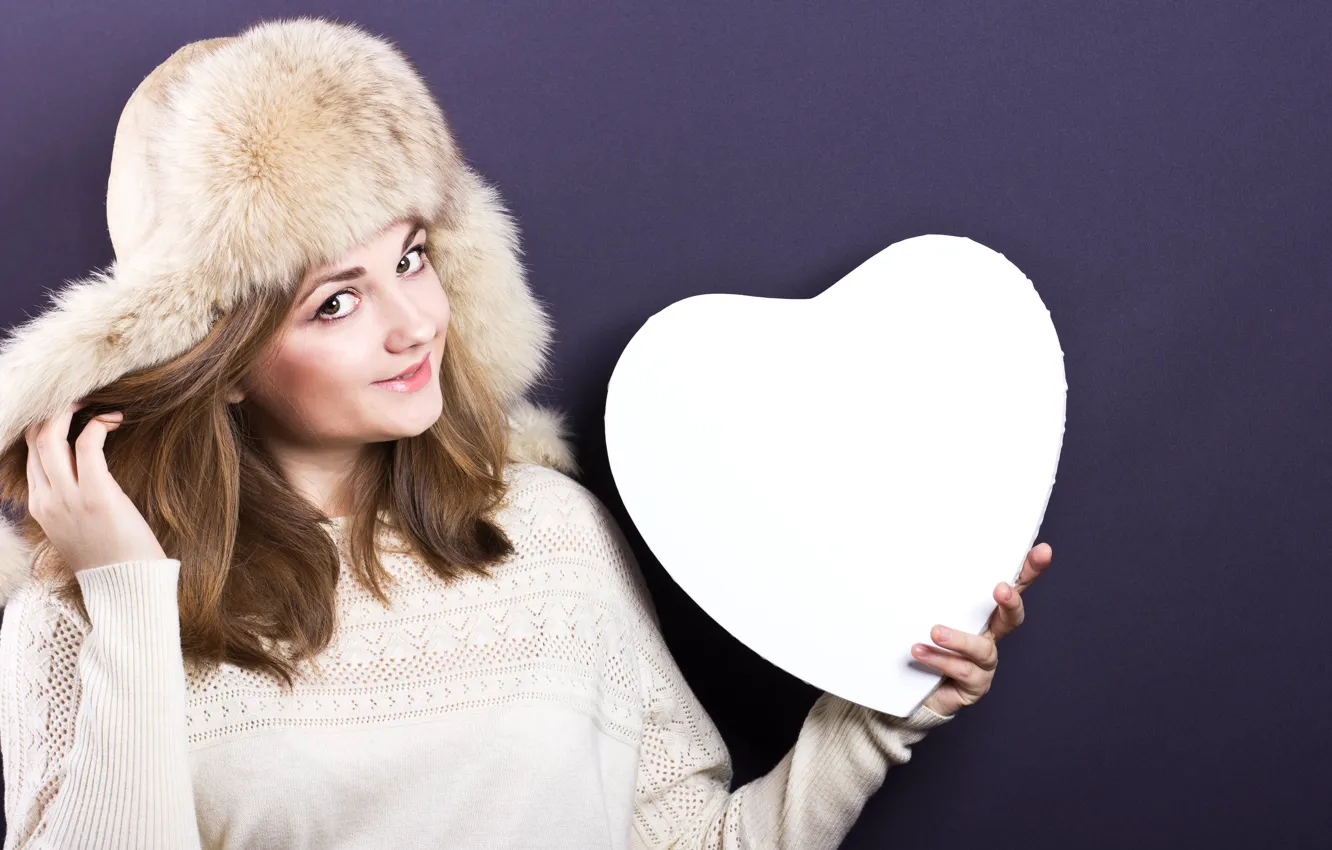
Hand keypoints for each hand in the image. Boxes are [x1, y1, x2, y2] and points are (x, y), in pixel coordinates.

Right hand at [24, 401, 166, 573]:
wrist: (127, 586)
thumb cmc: (112, 555)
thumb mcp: (77, 526)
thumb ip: (71, 499)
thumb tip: (82, 470)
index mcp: (39, 506)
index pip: (29, 454)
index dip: (47, 426)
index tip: (71, 412)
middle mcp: (47, 500)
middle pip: (34, 440)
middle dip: (54, 411)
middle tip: (80, 399)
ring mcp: (68, 498)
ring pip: (51, 438)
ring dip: (71, 412)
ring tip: (96, 404)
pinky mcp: (97, 495)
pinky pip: (87, 446)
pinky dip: (97, 426)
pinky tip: (113, 421)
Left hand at [912, 542, 1052, 717]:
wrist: (914, 687)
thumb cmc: (922, 641)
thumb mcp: (925, 610)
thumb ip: (928, 590)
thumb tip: (908, 554)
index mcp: (982, 613)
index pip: (1012, 586)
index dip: (1029, 569)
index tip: (1044, 551)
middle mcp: (989, 636)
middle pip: (1013, 616)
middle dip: (1011, 601)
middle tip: (1001, 589)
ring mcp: (985, 663)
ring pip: (983, 648)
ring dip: (960, 639)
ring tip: (935, 632)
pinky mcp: (974, 685)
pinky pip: (962, 670)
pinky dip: (940, 660)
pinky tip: (920, 651)